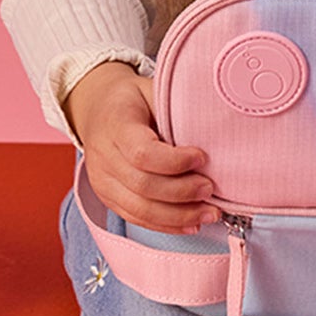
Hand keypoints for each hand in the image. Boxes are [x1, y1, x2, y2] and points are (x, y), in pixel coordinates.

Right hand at [65, 61, 217, 234]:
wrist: (97, 107)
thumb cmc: (132, 99)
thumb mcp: (152, 91)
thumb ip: (176, 109)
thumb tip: (217, 127)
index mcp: (115, 124)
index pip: (142, 153)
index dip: (176, 162)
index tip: (202, 157)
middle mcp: (103, 155)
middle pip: (143, 185)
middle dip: (183, 192)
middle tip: (210, 188)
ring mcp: (101, 180)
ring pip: (139, 209)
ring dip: (179, 216)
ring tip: (209, 213)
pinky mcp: (106, 197)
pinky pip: (136, 218)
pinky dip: (166, 225)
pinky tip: (190, 223)